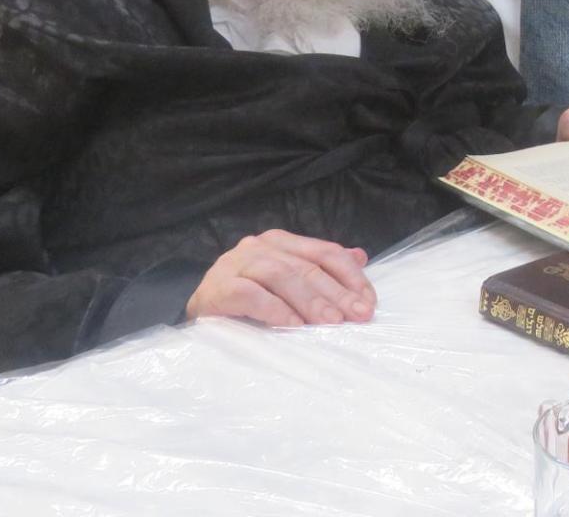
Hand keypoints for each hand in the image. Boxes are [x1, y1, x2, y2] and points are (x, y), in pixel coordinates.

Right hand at [185, 229, 377, 327]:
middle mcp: (260, 246)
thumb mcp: (288, 284)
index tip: (368, 303)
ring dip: (310, 300)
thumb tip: (361, 256)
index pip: (325, 253)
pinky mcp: (217, 287)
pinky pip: (250, 294)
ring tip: (331, 322)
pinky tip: (292, 326)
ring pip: (281, 275)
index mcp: (282, 242)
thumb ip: (320, 268)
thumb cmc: (249, 299)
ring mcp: (236, 264)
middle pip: (306, 266)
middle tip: (357, 315)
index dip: (350, 277)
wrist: (200, 314)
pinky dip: (274, 309)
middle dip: (336, 292)